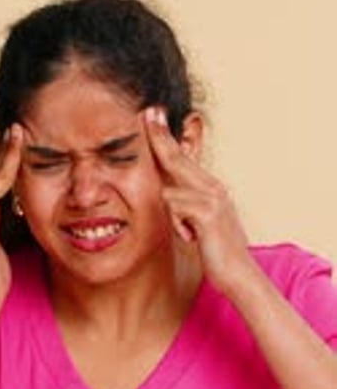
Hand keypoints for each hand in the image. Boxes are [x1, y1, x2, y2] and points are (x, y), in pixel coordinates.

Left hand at [144, 106, 254, 296]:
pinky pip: (175, 206)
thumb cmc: (218, 253)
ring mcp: (213, 198)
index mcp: (211, 189)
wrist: (239, 275)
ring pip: (170, 190)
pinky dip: (177, 224)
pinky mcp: (207, 213)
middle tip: (148, 113)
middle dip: (161, 136)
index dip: (167, 140)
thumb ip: (186, 208)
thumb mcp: (199, 226)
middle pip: (178, 158)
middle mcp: (214, 188)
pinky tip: (192, 238)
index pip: (185, 159)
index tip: (154, 118)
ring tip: (191, 236)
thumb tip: (168, 197)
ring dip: (173, 217)